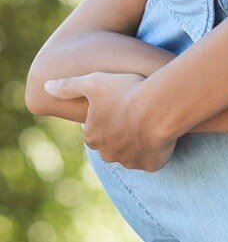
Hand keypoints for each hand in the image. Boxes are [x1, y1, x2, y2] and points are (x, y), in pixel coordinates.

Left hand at [45, 72, 175, 171]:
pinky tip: (161, 132)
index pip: (97, 129)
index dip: (109, 115)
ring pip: (132, 152)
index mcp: (93, 136)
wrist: (157, 109)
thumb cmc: (125, 93)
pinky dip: (156, 149)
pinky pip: (152, 159)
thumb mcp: (94, 82)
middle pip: (113, 143)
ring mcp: (129, 161)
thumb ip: (69, 86)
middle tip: (137, 111)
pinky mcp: (150, 165)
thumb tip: (46, 86)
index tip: (121, 103)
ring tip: (152, 119)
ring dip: (139, 141)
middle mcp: (108, 153)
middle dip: (122, 132)